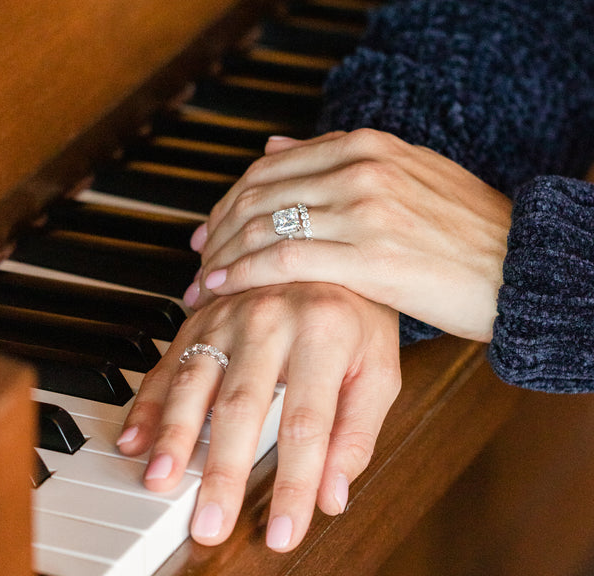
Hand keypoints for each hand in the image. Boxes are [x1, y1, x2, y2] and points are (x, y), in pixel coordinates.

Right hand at [118, 283, 400, 551]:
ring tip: (159, 479)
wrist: (325, 256)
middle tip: (209, 522)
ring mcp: (231, 314)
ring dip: (174, 434)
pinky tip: (135, 437)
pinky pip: (171, 360)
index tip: (283, 534)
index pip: (308, 423)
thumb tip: (332, 496)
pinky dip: (149, 401)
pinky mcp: (202, 316)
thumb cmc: (358, 318)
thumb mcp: (378, 369)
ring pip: (196, 380)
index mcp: (325, 332)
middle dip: (224, 470)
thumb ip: (357, 430)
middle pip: (243, 405)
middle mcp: (272, 318)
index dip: (294, 484)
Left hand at [185, 129, 511, 341]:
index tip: (208, 229)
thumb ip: (338, 159)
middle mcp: (360, 169)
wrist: (522, 265)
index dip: (228, 200)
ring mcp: (365, 210)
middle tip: (196, 257)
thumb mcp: (406, 176)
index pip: (268, 168)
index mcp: (365, 147)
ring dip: (222, 254)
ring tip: (202, 280)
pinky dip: (243, 272)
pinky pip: (285, 259)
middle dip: (216, 228)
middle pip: (256, 194)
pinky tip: (222, 287)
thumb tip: (277, 146)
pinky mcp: (371, 256)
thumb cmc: (466, 232)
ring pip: (263, 225)